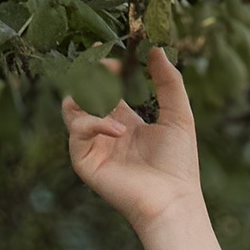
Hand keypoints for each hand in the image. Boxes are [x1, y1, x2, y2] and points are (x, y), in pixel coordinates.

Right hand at [62, 43, 204, 234]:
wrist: (172, 201)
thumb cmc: (178, 165)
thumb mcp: (179, 115)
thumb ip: (169, 82)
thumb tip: (157, 49)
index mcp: (123, 121)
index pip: (103, 86)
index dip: (105, 68)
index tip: (116, 57)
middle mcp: (104, 131)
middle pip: (81, 90)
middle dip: (91, 74)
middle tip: (107, 65)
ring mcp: (92, 146)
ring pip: (71, 106)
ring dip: (89, 93)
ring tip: (110, 93)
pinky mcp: (84, 161)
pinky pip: (78, 130)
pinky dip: (96, 122)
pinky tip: (120, 130)